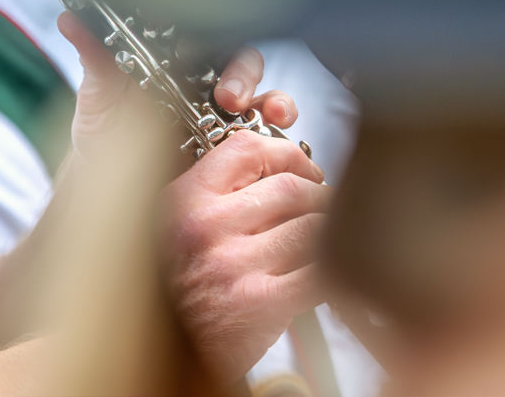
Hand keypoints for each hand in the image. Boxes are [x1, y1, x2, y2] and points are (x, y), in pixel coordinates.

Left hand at [59, 0, 300, 157]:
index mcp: (160, 43)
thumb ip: (94, 56)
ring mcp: (219, 92)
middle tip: (215, 79)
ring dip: (254, 82)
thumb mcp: (96, 95)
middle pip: (221, 35)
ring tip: (239, 104)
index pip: (169, 2)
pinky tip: (275, 121)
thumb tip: (70, 17)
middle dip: (222, 49)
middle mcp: (194, 61)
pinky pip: (267, 112)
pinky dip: (278, 112)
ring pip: (250, 70)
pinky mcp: (238, 125)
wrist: (117, 188)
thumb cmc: (106, 134)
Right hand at [161, 128, 330, 378]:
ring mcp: (233, 264)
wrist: (170, 356)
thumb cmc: (177, 292)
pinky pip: (319, 272)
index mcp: (185, 201)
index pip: (247, 149)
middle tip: (325, 205)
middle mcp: (205, 227)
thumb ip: (217, 194)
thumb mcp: (176, 228)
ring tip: (329, 237)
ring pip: (310, 227)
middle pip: (289, 187)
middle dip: (318, 195)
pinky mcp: (261, 302)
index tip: (303, 167)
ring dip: (330, 230)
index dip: (286, 153)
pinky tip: (329, 272)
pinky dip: (334, 269)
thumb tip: (280, 168)